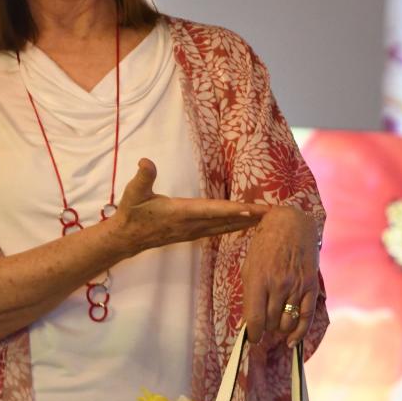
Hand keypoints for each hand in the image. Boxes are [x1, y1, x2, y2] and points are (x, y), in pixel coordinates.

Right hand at [110, 159, 268, 255]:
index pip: (212, 210)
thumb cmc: (131, 212)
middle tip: (274, 213)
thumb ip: (142, 177)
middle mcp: (192, 224)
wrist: (127, 238)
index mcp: (181, 213)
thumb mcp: (133, 193)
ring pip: (227, 226)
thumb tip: (145, 162)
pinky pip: (221, 229)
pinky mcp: (194, 234)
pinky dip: (237, 225)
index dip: (234, 210)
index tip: (254, 210)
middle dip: (251, 217)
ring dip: (248, 222)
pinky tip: (249, 223)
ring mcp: (195, 231)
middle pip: (227, 220)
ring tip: (269, 218)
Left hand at [241, 206, 319, 347]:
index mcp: (258, 280)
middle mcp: (278, 285)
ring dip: (279, 328)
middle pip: (271, 323)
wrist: (291, 225)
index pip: (255, 319)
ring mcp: (296, 287)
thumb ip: (248, 295)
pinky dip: (299, 333)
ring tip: (275, 323)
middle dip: (265, 328)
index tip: (252, 337)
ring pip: (287, 323)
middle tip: (264, 323)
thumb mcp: (249, 267)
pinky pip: (306, 317)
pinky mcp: (310, 287)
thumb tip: (247, 323)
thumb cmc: (265, 245)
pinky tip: (292, 340)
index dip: (253, 334)